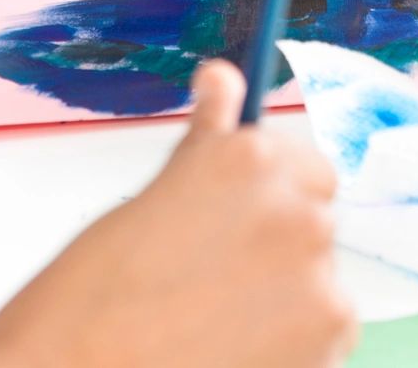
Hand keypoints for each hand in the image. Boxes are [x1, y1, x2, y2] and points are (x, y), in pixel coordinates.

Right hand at [0, 61, 352, 367]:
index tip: (237, 221)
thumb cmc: (86, 303)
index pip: (295, 162)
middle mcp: (292, 203)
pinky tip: (233, 352)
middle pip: (314, 215)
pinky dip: (296, 344)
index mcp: (244, 157)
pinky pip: (331, 329)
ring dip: (285, 295)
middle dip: (277, 242)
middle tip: (212, 282)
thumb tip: (223, 77)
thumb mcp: (146, 203)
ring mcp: (318, 270)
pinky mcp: (330, 332)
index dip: (265, 195)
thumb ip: (206, 146)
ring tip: (212, 325)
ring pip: (320, 276)